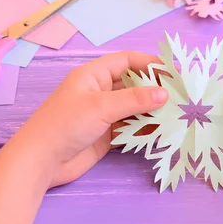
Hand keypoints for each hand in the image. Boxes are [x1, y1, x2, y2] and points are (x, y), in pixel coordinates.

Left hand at [16, 51, 168, 187]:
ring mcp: (103, 114)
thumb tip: (165, 94)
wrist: (40, 162)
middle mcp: (100, 91)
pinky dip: (146, 127)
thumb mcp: (101, 106)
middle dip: (156, 88)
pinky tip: (163, 130)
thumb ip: (134, 100)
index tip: (175, 71)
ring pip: (134, 106)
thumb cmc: (65, 124)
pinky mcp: (106, 134)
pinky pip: (131, 126)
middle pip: (133, 84)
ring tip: (178, 113)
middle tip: (182, 94)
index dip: (150, 63)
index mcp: (94, 75)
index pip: (127, 61)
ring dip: (153, 110)